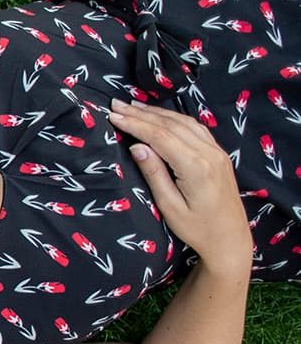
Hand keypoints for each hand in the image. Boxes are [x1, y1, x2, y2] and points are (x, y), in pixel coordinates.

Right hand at [109, 99, 250, 272]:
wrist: (230, 239)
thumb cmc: (197, 229)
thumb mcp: (169, 206)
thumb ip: (154, 173)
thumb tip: (137, 146)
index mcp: (196, 168)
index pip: (160, 137)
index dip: (135, 124)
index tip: (113, 115)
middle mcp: (209, 155)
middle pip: (171, 125)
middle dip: (141, 114)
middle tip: (116, 104)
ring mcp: (217, 152)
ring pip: (184, 122)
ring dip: (157, 112)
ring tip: (133, 106)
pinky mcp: (219, 154)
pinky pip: (195, 128)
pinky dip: (174, 118)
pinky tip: (161, 115)